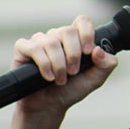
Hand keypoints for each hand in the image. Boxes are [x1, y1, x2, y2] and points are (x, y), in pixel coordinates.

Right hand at [10, 14, 118, 128]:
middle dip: (73, 54)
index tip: (88, 52)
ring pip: (51, 41)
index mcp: (75, 40)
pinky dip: (44, 64)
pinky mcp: (23, 49)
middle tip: (73, 72)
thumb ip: (106, 65)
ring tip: (60, 80)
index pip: (82, 21)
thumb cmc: (71, 90)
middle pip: (67, 31)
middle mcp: (57, 37)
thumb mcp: (95, 80)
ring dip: (59, 64)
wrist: (49, 107)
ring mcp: (40, 41)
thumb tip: (99, 50)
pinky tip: (48, 76)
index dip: (86, 33)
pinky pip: (34, 47)